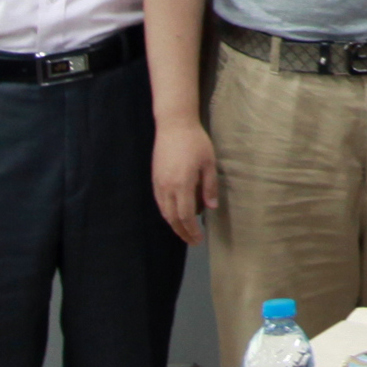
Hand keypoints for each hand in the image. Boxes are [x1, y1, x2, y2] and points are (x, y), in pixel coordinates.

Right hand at [151, 119, 218, 244]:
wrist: (174, 125)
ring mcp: (158, 183)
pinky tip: (175, 215)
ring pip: (164, 211)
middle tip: (193, 241)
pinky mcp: (155, 178)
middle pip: (172, 218)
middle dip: (182, 232)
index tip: (198, 239)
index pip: (185, 216)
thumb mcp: (209, 163)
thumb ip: (209, 186)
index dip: (191, 230)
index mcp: (182, 185)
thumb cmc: (195, 142)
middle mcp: (167, 187)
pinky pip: (160, 202)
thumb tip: (211, 208)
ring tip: (185, 232)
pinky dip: (167, 213)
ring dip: (174, 225)